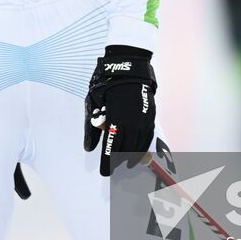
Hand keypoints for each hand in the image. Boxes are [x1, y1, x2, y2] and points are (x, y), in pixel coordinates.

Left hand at [83, 46, 156, 176]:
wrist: (128, 66)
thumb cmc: (107, 84)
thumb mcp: (94, 103)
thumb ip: (92, 127)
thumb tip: (89, 148)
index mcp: (115, 118)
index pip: (112, 147)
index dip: (108, 162)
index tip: (104, 172)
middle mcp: (131, 121)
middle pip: (125, 149)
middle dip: (118, 161)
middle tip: (112, 169)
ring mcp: (143, 118)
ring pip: (138, 145)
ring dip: (132, 157)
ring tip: (126, 164)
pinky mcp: (151, 115)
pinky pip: (148, 137)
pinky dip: (143, 148)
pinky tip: (139, 154)